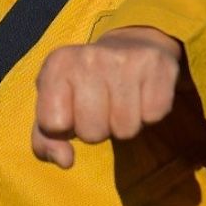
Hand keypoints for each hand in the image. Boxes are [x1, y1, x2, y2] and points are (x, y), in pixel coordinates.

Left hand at [32, 26, 183, 168]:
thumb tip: (65, 161)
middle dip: (99, 129)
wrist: (132, 45)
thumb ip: (47, 139)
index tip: (73, 109)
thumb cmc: (86, 85)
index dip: (65, 127)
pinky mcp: (158, 65)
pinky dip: (149, 114)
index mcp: (58, 64)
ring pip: (125, 130)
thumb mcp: (56, 104)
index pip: (53, 125)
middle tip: (103, 106)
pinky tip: (142, 94)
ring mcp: (125, 60)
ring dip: (124, 125)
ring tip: (122, 101)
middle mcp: (89, 58)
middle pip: (92, 133)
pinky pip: (153, 117)